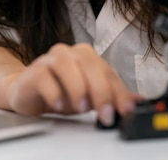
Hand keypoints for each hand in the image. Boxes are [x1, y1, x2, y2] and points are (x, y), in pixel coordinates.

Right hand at [4, 43, 141, 125]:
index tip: (125, 110)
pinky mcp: (34, 71)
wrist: (29, 92)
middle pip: (90, 65)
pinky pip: (44, 76)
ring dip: (78, 88)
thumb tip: (138, 102)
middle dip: (101, 92)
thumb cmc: (61, 91)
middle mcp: (70, 53)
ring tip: (82, 108)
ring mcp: (50, 59)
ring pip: (67, 65)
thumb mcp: (90, 97)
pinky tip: (58, 105)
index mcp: (87, 57)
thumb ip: (113, 96)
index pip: (108, 72)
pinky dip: (53, 91)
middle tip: (105, 114)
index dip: (119, 92)